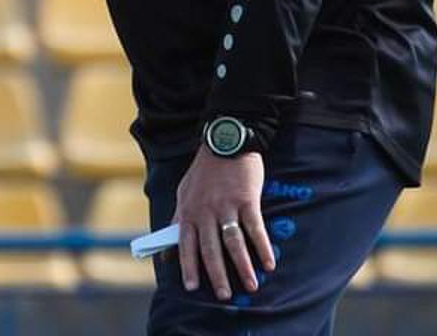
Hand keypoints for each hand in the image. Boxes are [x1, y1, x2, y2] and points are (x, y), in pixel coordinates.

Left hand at [172, 145, 275, 299]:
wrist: (226, 141)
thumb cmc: (205, 170)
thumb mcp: (184, 191)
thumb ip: (177, 217)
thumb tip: (167, 243)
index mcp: (189, 210)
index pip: (185, 244)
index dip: (188, 266)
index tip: (191, 287)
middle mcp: (206, 211)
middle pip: (211, 249)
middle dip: (217, 275)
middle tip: (224, 296)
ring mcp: (226, 206)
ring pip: (233, 243)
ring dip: (242, 267)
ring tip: (251, 286)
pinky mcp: (247, 200)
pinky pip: (255, 229)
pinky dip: (262, 247)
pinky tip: (269, 264)